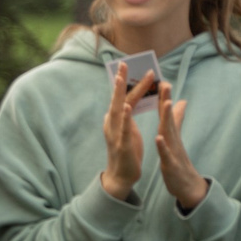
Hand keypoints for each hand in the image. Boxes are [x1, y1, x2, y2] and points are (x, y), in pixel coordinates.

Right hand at [99, 61, 152, 202]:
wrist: (121, 176)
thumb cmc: (126, 152)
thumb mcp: (128, 130)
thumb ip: (128, 115)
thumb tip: (128, 100)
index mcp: (116, 120)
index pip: (123, 97)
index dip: (126, 82)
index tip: (128, 65)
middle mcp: (112, 124)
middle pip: (117, 99)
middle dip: (120, 81)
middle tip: (123, 64)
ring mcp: (115, 134)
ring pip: (117, 111)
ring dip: (118, 94)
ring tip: (120, 79)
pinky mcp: (122, 145)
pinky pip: (123, 129)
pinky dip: (124, 117)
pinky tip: (127, 106)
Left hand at [153, 82, 207, 210]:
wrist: (186, 186)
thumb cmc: (177, 160)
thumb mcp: (175, 138)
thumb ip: (177, 120)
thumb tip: (181, 102)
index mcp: (169, 133)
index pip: (165, 112)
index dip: (163, 97)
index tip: (160, 79)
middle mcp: (172, 139)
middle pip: (169, 117)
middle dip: (166, 101)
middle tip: (165, 84)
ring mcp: (173, 151)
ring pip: (169, 133)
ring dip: (168, 119)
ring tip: (166, 104)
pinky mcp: (170, 164)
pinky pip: (166, 154)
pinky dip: (162, 146)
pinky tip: (158, 138)